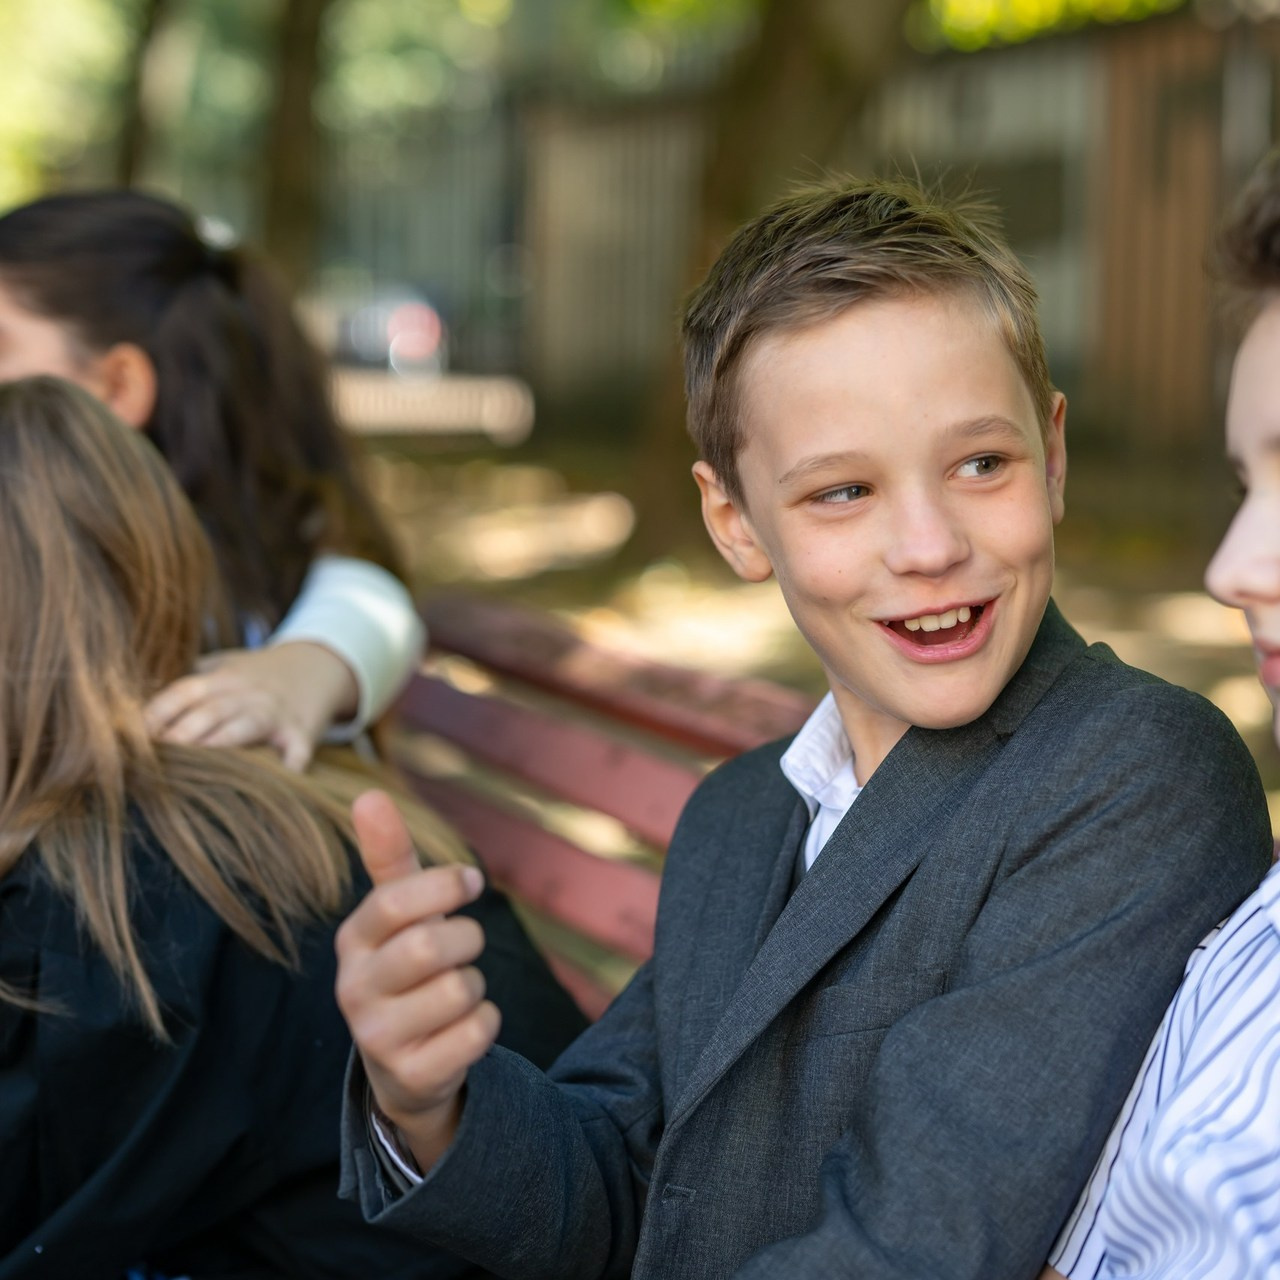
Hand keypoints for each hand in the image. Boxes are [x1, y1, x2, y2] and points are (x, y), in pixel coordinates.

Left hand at [144, 642, 357, 770]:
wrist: (320, 665)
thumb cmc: (261, 673)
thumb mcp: (227, 663)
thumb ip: (190, 679)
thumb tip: (136, 700)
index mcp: (222, 677)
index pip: (182, 692)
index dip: (157, 713)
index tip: (131, 737)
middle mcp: (246, 693)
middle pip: (208, 711)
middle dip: (181, 735)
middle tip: (154, 761)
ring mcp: (275, 713)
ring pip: (243, 728)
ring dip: (220, 746)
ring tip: (196, 770)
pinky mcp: (303, 732)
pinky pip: (295, 752)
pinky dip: (287, 769)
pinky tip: (273, 785)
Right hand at [335, 790, 499, 1170]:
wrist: (405, 1065)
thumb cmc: (408, 969)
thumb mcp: (398, 914)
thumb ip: (389, 856)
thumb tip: (368, 793)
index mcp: (352, 940)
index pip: (394, 900)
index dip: (445, 885)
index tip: (471, 883)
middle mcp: (353, 989)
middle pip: (432, 945)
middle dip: (468, 939)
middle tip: (464, 948)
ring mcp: (376, 1038)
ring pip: (461, 990)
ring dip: (476, 986)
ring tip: (455, 994)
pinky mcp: (410, 1076)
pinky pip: (476, 1034)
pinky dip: (485, 1025)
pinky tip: (461, 1029)